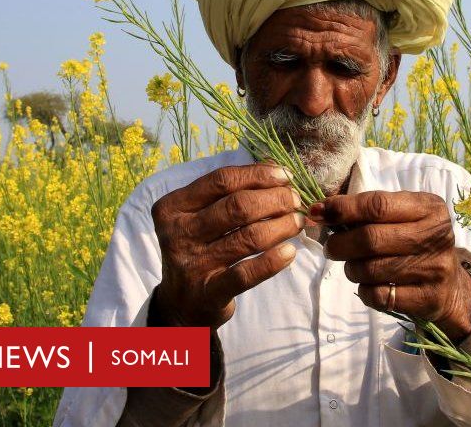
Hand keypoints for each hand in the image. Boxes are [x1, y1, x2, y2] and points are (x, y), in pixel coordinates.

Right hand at [151, 163, 303, 329]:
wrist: (181, 303)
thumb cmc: (199, 248)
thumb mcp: (201, 217)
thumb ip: (229, 192)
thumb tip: (273, 166)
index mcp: (173, 207)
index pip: (221, 180)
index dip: (258, 175)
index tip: (285, 176)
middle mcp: (178, 233)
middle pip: (237, 206)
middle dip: (275, 199)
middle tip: (295, 201)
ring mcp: (192, 264)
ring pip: (248, 238)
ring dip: (281, 227)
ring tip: (297, 222)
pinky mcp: (208, 292)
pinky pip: (246, 273)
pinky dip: (273, 261)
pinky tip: (290, 252)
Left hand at [312, 191, 470, 341]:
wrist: (449, 287)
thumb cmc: (415, 242)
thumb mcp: (403, 217)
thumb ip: (368, 211)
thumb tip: (319, 211)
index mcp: (428, 207)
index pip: (378, 204)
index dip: (343, 209)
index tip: (318, 212)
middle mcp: (435, 235)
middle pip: (371, 238)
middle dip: (341, 244)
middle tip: (332, 248)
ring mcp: (434, 268)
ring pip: (371, 269)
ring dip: (351, 268)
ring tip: (354, 266)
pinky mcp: (428, 297)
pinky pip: (378, 295)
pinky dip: (364, 290)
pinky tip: (370, 285)